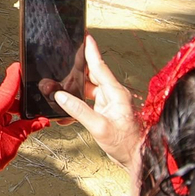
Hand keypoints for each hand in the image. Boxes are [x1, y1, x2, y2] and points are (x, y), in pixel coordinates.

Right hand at [51, 36, 138, 172]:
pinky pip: (88, 104)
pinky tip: (65, 112)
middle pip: (92, 76)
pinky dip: (77, 106)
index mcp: (116, 93)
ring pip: (88, 90)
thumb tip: (62, 96)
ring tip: (58, 89)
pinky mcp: (106, 113)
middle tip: (62, 62)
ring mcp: (110, 104)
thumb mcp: (99, 127)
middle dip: (76, 70)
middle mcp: (113, 95)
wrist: (136, 159)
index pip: (100, 67)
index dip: (91, 51)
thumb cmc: (125, 143)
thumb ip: (79, 110)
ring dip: (74, 90)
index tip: (86, 36)